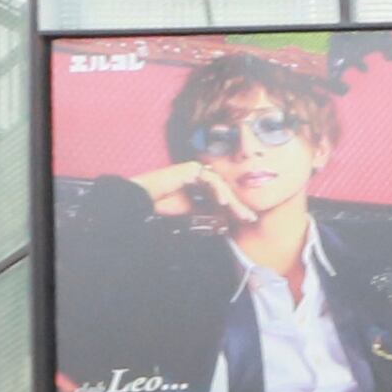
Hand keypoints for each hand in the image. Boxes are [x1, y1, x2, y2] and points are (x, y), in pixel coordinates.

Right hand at [128, 161, 244, 230]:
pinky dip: (216, 190)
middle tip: (250, 217)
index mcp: (199, 191)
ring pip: (219, 185)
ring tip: (239, 213)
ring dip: (230, 200)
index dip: (236, 209)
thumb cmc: (160, 209)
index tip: (248, 220)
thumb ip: (206, 216)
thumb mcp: (190, 216)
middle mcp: (198, 180)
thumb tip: (226, 223)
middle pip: (224, 191)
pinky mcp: (189, 168)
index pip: (222, 199)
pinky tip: (222, 202)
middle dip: (238, 205)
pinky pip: (208, 178)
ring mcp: (194, 172)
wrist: (141, 203)